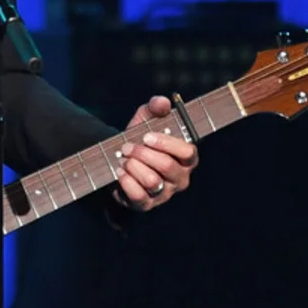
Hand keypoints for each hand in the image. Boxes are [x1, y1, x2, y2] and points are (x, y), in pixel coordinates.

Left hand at [113, 95, 198, 211]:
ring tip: (124, 159)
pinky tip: (120, 171)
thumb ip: (156, 107)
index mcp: (186, 158)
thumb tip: (163, 102)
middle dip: (142, 154)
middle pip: (167, 167)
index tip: (147, 136)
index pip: (188, 153)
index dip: (167, 144)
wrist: (119, 159)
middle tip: (127, 146)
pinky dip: (126, 181)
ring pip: (152, 181)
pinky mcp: (146, 205)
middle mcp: (179, 178)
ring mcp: (164, 194)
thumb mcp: (146, 119)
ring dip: (133, 166)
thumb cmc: (140, 138)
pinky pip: (138, 196)